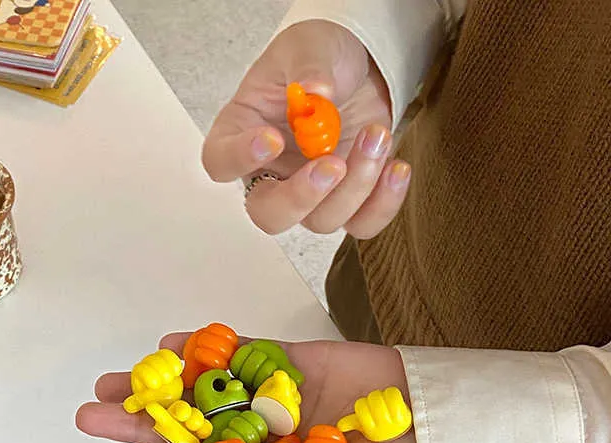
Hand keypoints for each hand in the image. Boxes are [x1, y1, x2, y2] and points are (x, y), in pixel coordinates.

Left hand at [75, 333, 417, 442]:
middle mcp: (260, 440)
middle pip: (189, 430)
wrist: (444, 431)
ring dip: (162, 384)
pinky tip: (172, 345)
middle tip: (93, 416)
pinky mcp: (290, 362)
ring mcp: (272, 398)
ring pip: (204, 389)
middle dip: (141, 424)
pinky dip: (208, 347)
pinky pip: (242, 351)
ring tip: (116, 382)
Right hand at [202, 20, 410, 236]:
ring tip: (377, 135)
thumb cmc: (317, 59)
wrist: (357, 68)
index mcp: (242, 133)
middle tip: (332, 164)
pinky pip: (361, 224)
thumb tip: (318, 94)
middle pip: (269, 214)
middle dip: (301, 197)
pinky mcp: (347, 199)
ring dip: (355, 186)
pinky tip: (395, 166)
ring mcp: (309, 192)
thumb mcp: (308, 46)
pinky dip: (382, 204)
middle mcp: (271, 173)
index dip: (240, 159)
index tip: (272, 139)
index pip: (221, 162)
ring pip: (321, 220)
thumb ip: (309, 67)